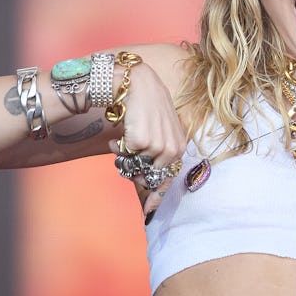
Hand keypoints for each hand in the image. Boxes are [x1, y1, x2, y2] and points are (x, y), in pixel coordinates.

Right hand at [106, 62, 185, 214]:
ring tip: (126, 136)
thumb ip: (158, 156)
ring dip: (124, 155)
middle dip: (134, 170)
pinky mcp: (141, 141)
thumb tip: (151, 195)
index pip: (167, 178)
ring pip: (134, 165)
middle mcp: (172, 148)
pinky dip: (116, 147)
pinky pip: (123, 155)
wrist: (137, 83)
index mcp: (179, 146)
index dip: (155, 195)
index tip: (149, 213)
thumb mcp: (159, 130)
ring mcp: (157, 145)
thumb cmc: (146, 107)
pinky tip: (120, 132)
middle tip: (128, 152)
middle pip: (148, 176)